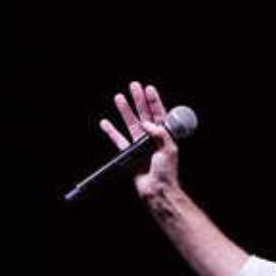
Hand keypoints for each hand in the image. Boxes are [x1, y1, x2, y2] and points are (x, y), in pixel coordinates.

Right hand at [99, 81, 180, 199]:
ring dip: (125, 111)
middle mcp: (152, 139)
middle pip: (144, 115)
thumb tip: (147, 123)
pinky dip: (111, 131)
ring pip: (130, 124)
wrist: (157, 190)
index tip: (149, 89)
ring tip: (119, 97)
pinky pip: (118, 140)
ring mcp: (140, 146)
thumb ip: (160, 134)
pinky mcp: (129, 154)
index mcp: (165, 137)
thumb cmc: (167, 173)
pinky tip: (105, 122)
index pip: (160, 115)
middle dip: (139, 100)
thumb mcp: (169, 150)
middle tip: (133, 85)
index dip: (154, 102)